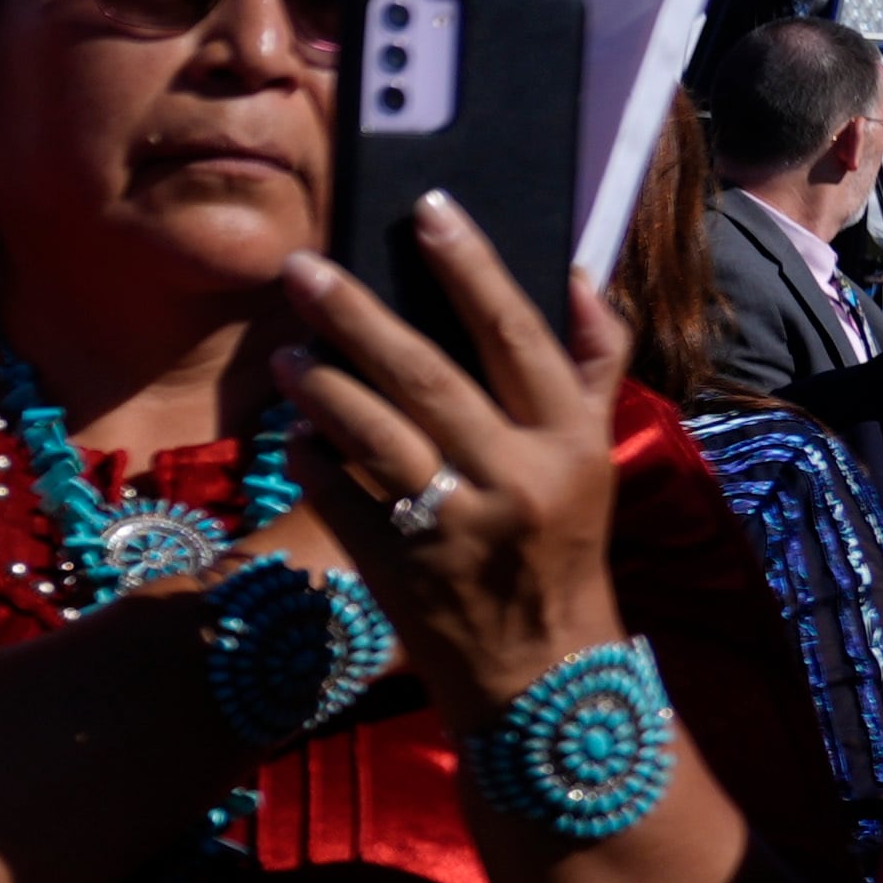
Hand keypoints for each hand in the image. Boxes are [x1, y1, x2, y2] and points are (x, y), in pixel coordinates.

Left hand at [272, 191, 627, 732]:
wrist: (542, 672)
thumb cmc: (562, 546)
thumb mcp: (592, 459)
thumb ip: (589, 369)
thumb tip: (576, 276)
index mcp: (570, 441)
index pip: (518, 334)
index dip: (472, 267)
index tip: (427, 210)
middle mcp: (517, 478)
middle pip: (426, 374)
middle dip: (357, 315)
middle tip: (300, 268)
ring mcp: (455, 527)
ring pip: (375, 434)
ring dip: (322, 385)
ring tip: (289, 351)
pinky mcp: (401, 571)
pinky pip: (341, 496)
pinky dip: (314, 458)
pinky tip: (297, 433)